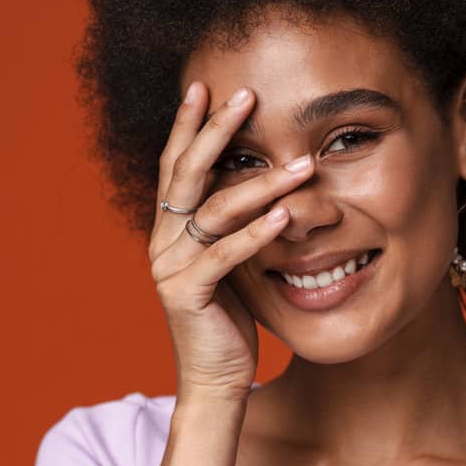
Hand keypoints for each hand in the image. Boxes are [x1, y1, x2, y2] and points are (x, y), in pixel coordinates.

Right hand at [148, 83, 313, 403]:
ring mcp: (170, 267)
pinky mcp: (187, 294)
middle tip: (245, 94)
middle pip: (187, 173)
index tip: (206, 87)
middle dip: (216, 131)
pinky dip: (257, 233)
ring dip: (261, 184)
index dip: (190, 126)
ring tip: (302, 165)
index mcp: (170, 229)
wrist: (215, 378)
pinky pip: (225, 255)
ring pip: (215, 211)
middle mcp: (163, 241)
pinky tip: (286, 214)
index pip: (177, 166)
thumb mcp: (230, 261)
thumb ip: (232, 225)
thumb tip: (262, 182)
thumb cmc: (228, 316)